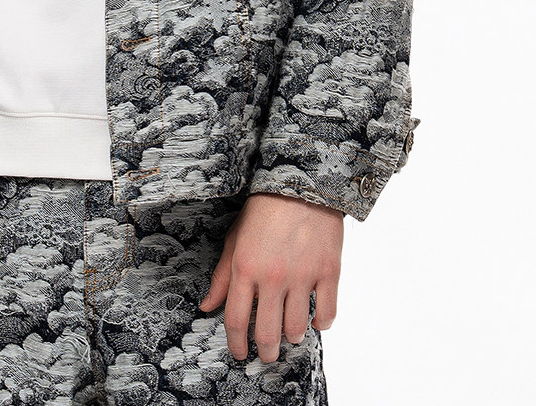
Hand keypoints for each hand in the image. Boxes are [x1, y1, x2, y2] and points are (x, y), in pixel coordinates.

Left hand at [198, 191, 342, 362]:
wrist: (301, 181)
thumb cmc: (264, 208)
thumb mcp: (235, 238)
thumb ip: (222, 276)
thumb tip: (207, 306)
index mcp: (245, 267)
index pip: (237, 319)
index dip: (236, 343)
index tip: (240, 353)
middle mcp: (272, 275)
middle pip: (267, 332)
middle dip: (266, 350)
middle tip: (267, 353)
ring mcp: (302, 275)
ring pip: (297, 328)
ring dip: (292, 337)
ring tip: (289, 333)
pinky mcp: (328, 271)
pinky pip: (327, 312)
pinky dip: (321, 323)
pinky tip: (315, 320)